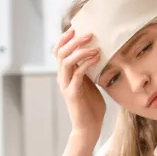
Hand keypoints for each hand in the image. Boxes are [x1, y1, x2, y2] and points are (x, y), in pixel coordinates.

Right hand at [54, 28, 105, 144]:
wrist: (89, 128)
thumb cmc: (92, 106)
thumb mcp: (90, 83)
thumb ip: (89, 70)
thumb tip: (98, 53)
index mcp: (65, 74)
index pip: (59, 51)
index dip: (65, 38)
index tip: (76, 27)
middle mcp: (62, 78)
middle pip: (60, 52)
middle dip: (73, 40)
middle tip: (89, 33)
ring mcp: (66, 86)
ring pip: (66, 61)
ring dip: (80, 50)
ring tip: (94, 45)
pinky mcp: (73, 94)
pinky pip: (77, 74)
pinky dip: (86, 63)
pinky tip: (97, 58)